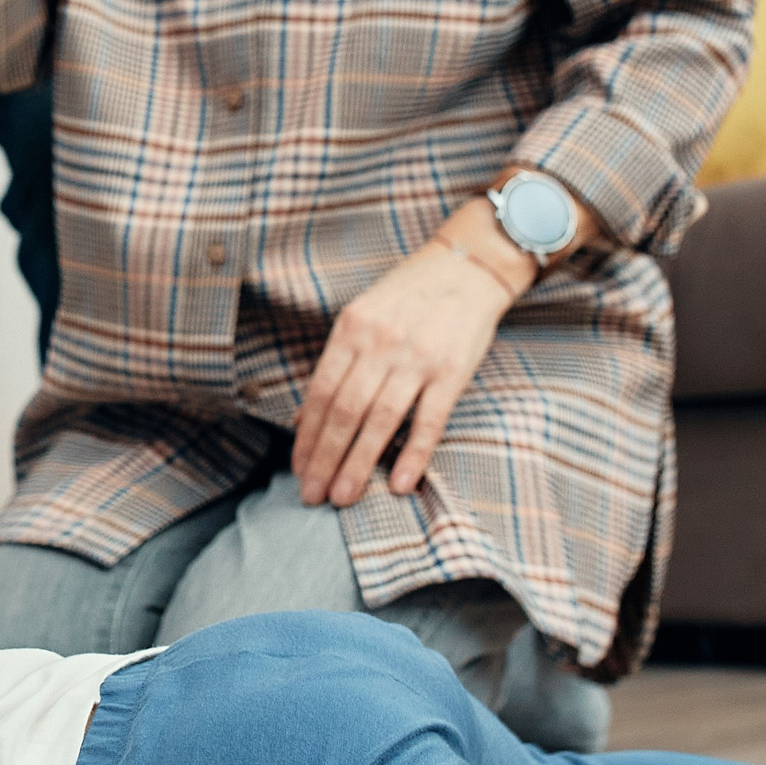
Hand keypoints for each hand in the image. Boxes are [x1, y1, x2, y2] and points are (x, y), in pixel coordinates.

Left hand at [291, 241, 515, 507]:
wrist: (467, 267)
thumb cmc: (408, 297)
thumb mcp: (362, 318)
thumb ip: (336, 366)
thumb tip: (303, 418)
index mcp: (352, 329)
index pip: (321, 392)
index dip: (307, 436)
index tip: (298, 468)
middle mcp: (381, 343)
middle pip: (345, 411)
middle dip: (325, 458)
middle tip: (312, 495)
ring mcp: (417, 357)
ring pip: (379, 420)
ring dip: (358, 463)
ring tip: (343, 496)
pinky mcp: (453, 371)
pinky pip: (429, 421)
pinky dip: (413, 455)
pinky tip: (398, 485)